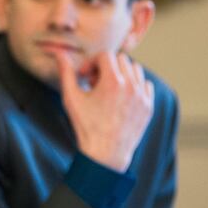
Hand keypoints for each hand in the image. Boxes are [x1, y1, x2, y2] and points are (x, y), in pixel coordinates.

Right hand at [54, 51, 153, 171]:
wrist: (106, 154)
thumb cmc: (86, 126)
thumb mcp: (71, 98)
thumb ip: (66, 73)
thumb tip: (59, 53)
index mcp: (112, 81)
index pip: (105, 55)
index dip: (92, 63)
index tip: (85, 76)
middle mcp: (131, 86)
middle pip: (120, 60)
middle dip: (106, 67)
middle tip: (94, 83)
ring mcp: (142, 96)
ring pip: (135, 70)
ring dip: (121, 74)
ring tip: (108, 90)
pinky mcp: (148, 106)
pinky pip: (145, 84)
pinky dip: (134, 86)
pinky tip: (121, 98)